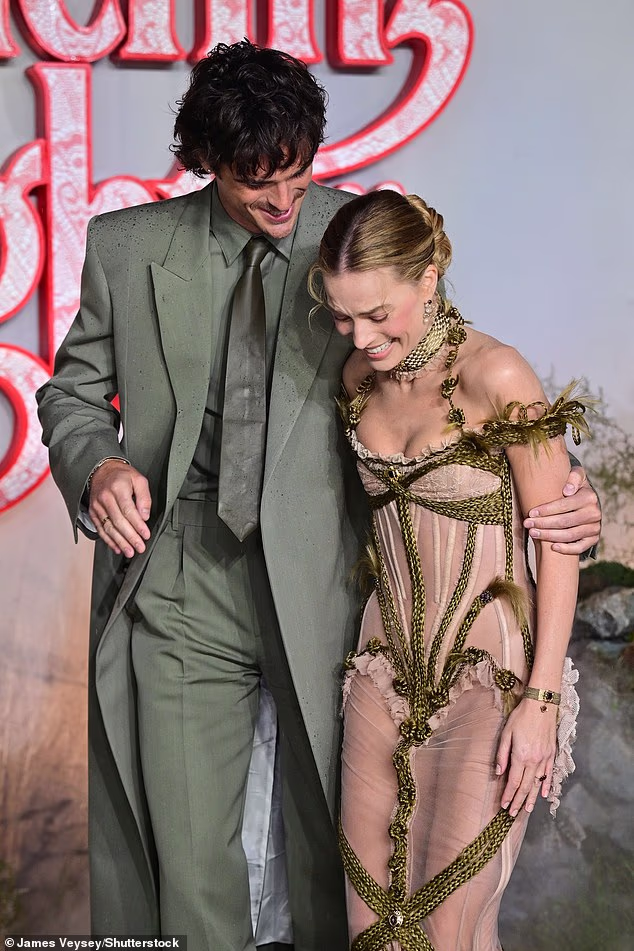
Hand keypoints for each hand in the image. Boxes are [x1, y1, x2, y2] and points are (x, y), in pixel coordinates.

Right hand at [88, 459, 151, 557]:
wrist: (102, 470)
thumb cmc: (122, 476)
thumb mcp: (139, 479)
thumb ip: (144, 497)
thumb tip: (145, 515)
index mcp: (118, 488)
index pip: (128, 510)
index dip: (138, 525)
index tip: (145, 535)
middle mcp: (105, 497)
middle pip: (118, 521)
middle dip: (130, 537)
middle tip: (139, 547)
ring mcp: (97, 506)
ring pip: (109, 527)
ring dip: (120, 542)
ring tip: (129, 551)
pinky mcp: (93, 512)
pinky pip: (100, 528)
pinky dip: (108, 540)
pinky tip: (117, 547)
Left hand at [496, 698, 556, 815]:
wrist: (542, 704)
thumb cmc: (521, 716)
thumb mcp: (506, 733)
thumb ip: (502, 754)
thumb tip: (498, 772)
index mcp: (521, 756)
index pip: (514, 781)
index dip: (508, 795)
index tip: (504, 805)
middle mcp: (535, 760)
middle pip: (525, 786)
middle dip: (518, 801)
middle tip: (513, 813)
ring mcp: (545, 758)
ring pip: (537, 783)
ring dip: (531, 798)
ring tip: (526, 809)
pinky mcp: (552, 754)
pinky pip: (549, 773)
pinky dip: (546, 785)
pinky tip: (542, 795)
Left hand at [523, 466, 600, 553]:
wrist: (587, 501)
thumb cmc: (575, 487)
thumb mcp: (577, 476)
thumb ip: (574, 477)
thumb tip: (567, 490)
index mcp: (589, 497)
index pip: (564, 505)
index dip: (546, 510)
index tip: (531, 513)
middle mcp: (594, 513)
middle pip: (565, 522)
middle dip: (543, 523)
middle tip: (527, 524)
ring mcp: (594, 528)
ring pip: (569, 535)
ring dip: (549, 536)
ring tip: (533, 533)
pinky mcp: (593, 539)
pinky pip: (580, 547)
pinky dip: (566, 549)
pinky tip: (552, 547)